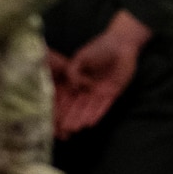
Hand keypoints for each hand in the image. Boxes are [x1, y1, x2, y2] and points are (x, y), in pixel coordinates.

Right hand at [53, 10, 151, 138]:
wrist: (120, 44)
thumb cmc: (98, 48)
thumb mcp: (80, 58)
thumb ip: (73, 72)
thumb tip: (74, 88)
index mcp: (76, 81)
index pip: (66, 97)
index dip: (60, 108)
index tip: (52, 119)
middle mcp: (87, 89)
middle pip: (77, 106)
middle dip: (70, 117)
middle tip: (63, 129)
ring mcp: (99, 92)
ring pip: (89, 108)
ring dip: (82, 118)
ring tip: (75, 128)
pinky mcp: (113, 93)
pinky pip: (104, 106)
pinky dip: (97, 114)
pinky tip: (90, 123)